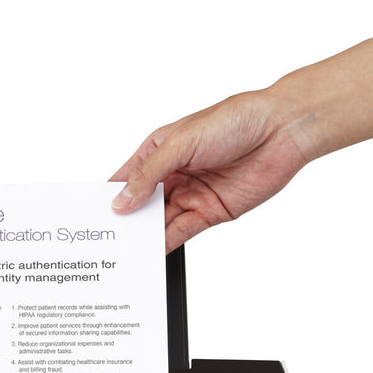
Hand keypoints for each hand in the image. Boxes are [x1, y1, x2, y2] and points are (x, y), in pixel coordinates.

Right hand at [110, 90, 312, 249]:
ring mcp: (190, 194)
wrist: (282, 132)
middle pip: (140, 205)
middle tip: (106, 240)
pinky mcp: (208, 212)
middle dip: (125, 221)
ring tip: (125, 251)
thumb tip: (122, 201)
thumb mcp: (182, 143)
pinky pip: (181, 232)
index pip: (125, 178)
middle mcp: (172, 174)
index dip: (108, 196)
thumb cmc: (236, 120)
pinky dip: (165, 243)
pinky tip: (151, 252)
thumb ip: (149, 174)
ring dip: (144, 236)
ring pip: (159, 222)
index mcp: (160, 150)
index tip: (90, 216)